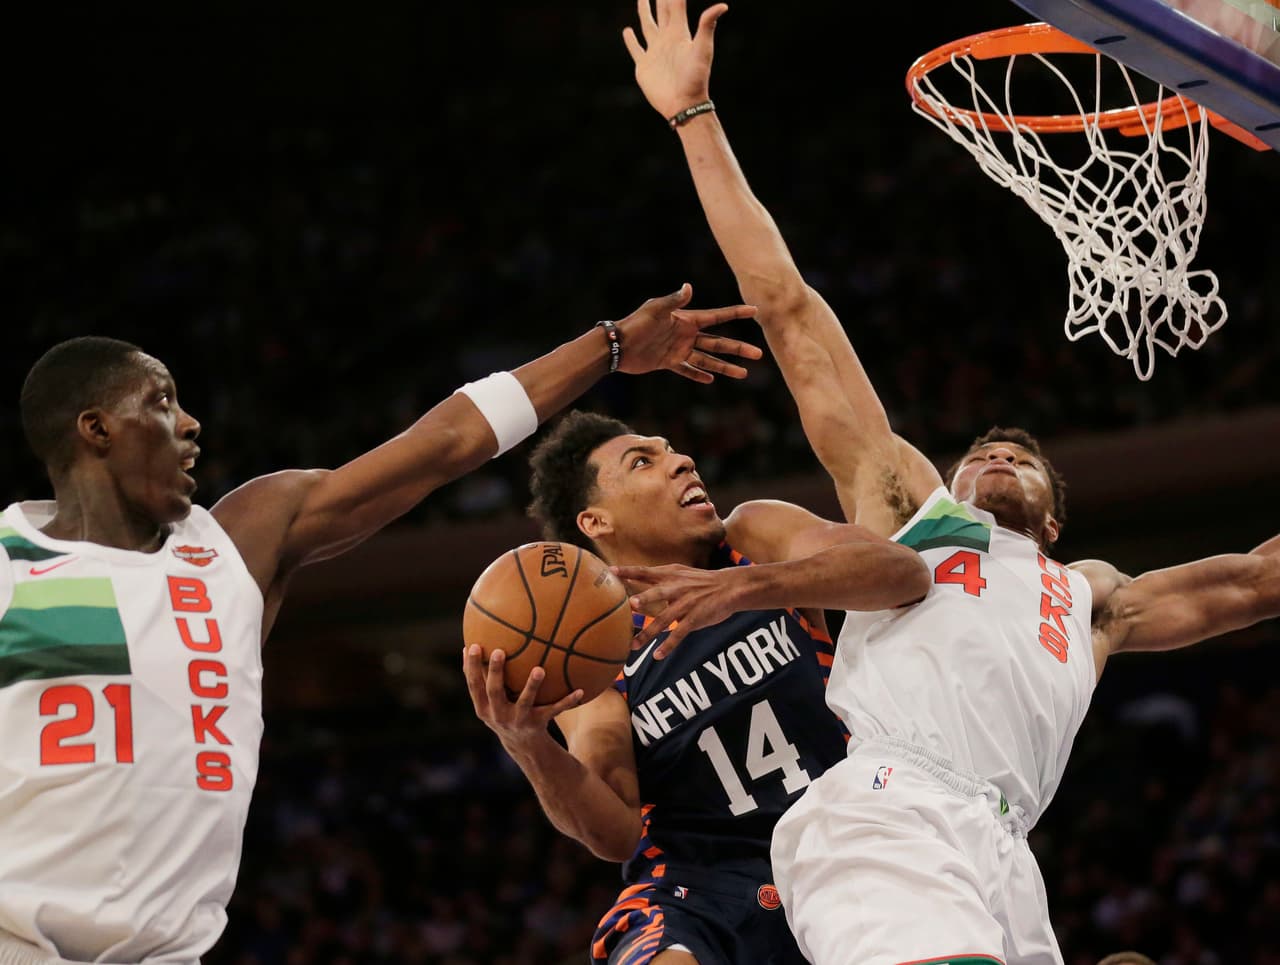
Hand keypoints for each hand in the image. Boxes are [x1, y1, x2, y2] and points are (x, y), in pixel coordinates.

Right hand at [463, 645, 582, 747]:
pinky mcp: (538, 725)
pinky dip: (567, 701)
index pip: (473, 685)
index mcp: (483, 706)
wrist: (522, 745)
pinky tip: (580, 691)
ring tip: (540, 669)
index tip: (473, 646)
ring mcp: (518, 720)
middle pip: (494, 691)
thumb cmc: (503, 710)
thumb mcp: (489, 699)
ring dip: (532, 686)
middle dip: (496, 672)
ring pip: (525, 702)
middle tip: (500, 651)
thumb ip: (482, 676)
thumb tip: (470, 642)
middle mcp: (498, 714)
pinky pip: (554, 710)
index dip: (471, 667)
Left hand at [613, 562, 748, 657]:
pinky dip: (669, 645)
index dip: (628, 571)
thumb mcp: (680, 573)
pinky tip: (658, 655)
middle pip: (657, 593)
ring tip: (634, 645)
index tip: (611, 571)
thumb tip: (636, 586)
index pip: (645, 571)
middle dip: (644, 598)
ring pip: (664, 620)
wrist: (729, 587)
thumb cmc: (700, 581)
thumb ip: (659, 580)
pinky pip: (680, 634)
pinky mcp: (695, 618)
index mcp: (670, 575)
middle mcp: (676, 588)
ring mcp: (686, 604)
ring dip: (649, 633)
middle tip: (629, 604)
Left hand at [616, 283, 760, 383]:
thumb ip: (674, 300)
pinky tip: (711, 380)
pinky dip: (698, 375)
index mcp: (686, 319)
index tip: (754, 311)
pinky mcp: (668, 362)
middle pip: (718, 342)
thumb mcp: (655, 310)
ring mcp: (678, 349)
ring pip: (708, 359)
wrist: (617, 345)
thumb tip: (689, 287)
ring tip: (743, 374)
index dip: (736, 313)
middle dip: (738, 348)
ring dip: (725, 366)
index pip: (717, 317)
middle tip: (758, 354)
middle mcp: (686, 334)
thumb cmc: (635, 324)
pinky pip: (687, 370)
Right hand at [623, 0, 727, 119]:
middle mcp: (666, 38)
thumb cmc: (695, 78)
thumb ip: (707, 25)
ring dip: (644, 11)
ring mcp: (655, 51)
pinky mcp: (644, 65)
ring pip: (647, 25)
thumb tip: (723, 5)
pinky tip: (627, 31)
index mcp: (679, 32)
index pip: (675, 4)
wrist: (684, 104)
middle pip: (661, 10)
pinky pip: (636, 48)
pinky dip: (631, 40)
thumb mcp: (703, 49)